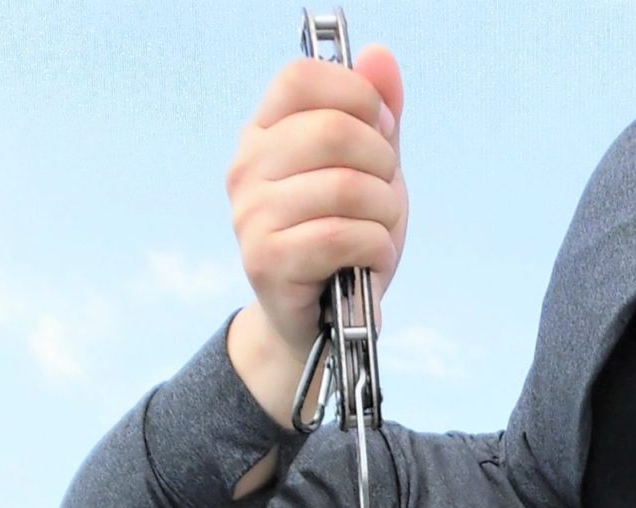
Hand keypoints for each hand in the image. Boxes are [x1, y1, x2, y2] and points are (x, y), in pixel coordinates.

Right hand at [225, 45, 406, 431]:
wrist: (318, 321)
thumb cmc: (341, 241)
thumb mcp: (367, 172)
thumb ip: (374, 117)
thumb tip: (382, 58)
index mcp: (264, 132)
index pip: (302, 78)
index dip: (356, 96)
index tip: (381, 130)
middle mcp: (248, 168)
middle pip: (332, 130)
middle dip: (383, 162)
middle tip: (387, 192)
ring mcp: (252, 215)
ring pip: (346, 187)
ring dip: (385, 213)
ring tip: (380, 232)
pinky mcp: (268, 260)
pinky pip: (342, 236)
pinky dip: (376, 248)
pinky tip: (373, 260)